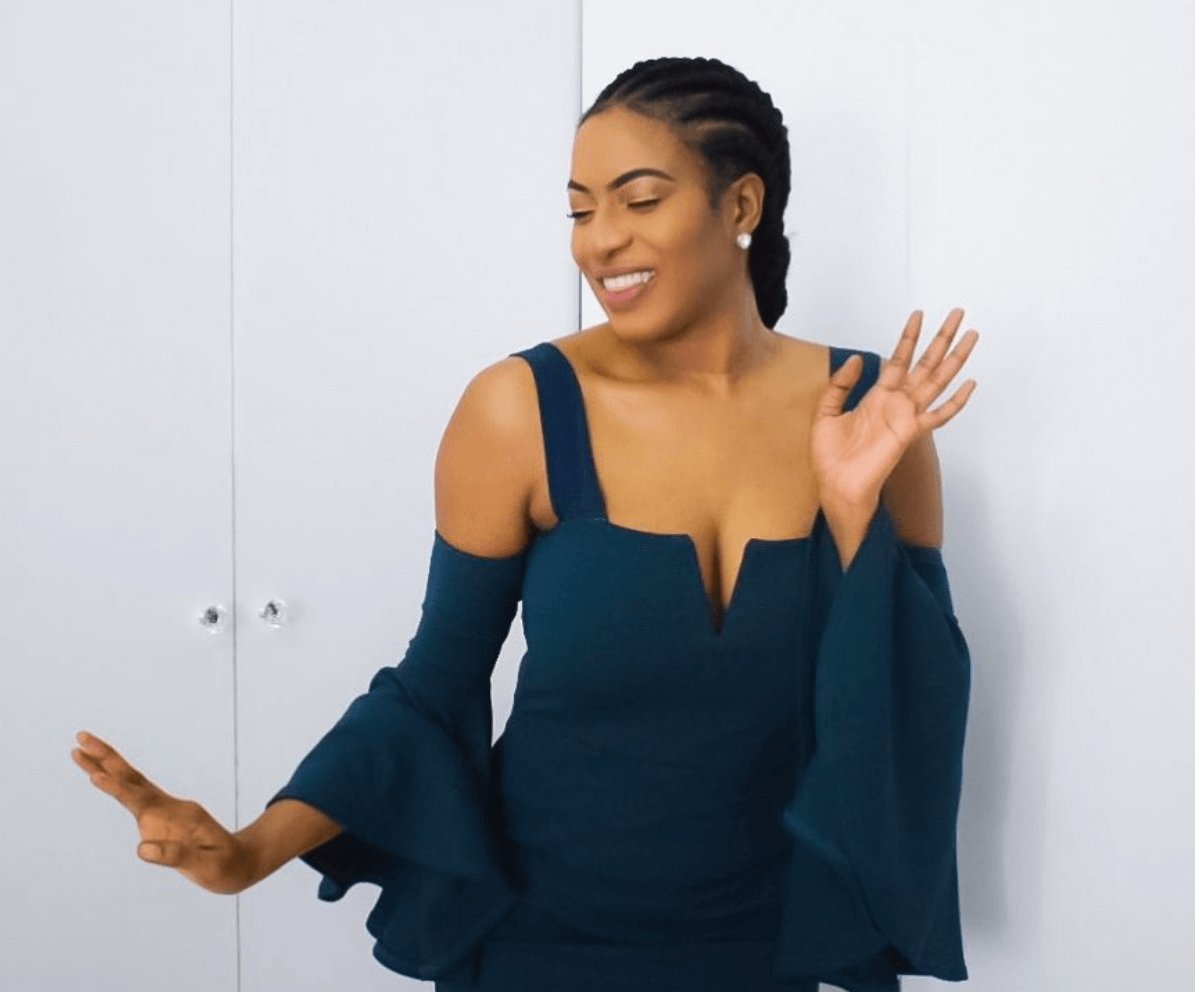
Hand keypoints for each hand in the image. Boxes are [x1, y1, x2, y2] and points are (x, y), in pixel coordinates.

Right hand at [71, 730, 252, 894]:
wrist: (240, 862)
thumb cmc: (225, 866)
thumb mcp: (207, 865)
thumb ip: (176, 856)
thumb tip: (141, 849)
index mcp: (180, 815)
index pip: (142, 799)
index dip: (118, 789)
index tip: (97, 776)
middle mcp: (169, 807)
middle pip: (132, 779)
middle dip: (106, 758)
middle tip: (80, 738)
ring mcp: (163, 811)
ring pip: (130, 784)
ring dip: (105, 767)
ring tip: (78, 751)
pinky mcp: (159, 818)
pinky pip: (132, 798)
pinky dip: (115, 785)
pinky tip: (99, 775)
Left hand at [812, 307, 978, 508]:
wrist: (836, 484)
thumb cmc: (830, 455)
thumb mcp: (826, 411)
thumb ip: (840, 385)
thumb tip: (856, 358)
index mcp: (878, 396)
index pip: (898, 359)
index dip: (909, 337)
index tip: (919, 314)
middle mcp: (897, 402)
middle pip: (926, 363)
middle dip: (941, 338)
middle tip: (958, 314)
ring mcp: (906, 416)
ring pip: (937, 380)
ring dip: (955, 358)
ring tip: (971, 336)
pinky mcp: (910, 432)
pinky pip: (938, 415)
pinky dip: (955, 401)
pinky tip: (970, 384)